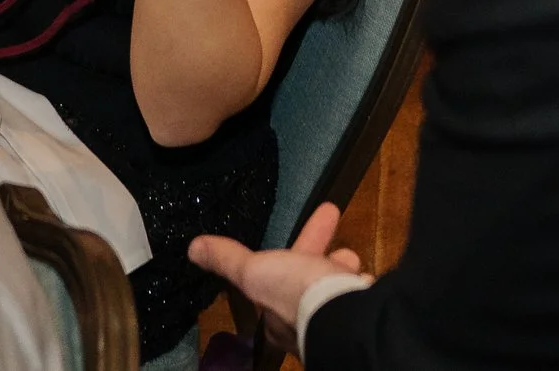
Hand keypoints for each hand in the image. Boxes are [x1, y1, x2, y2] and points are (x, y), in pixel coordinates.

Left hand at [189, 202, 363, 357]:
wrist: (348, 321)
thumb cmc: (297, 295)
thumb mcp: (256, 271)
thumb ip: (229, 261)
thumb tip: (193, 248)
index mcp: (275, 315)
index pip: (276, 279)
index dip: (288, 254)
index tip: (286, 241)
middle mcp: (302, 323)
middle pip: (309, 283)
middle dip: (321, 257)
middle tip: (334, 234)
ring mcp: (332, 322)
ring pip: (334, 292)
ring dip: (340, 272)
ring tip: (351, 257)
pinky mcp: (360, 319)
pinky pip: (357, 300)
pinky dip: (359, 288)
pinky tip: (365, 281)